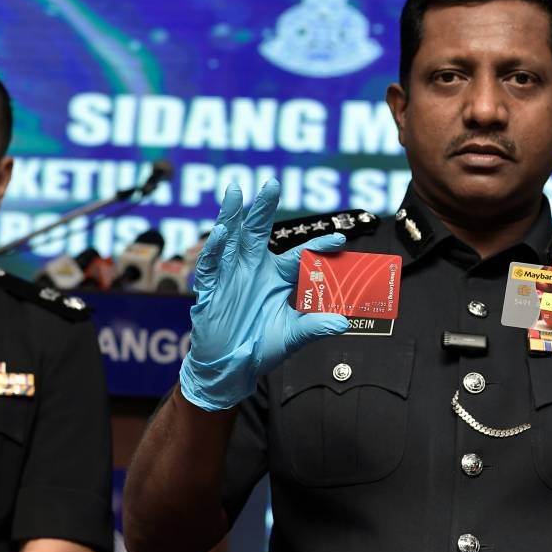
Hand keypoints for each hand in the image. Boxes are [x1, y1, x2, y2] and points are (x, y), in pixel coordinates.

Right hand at [179, 180, 348, 410]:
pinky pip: (211, 265)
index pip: (300, 256)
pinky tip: (221, 231)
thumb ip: (314, 326)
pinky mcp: (210, 288)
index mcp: (277, 276)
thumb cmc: (261, 346)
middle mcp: (253, 269)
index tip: (338, 242)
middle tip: (273, 184)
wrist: (230, 367)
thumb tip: (341, 322)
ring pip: (231, 239)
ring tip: (236, 192)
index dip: (319, 248)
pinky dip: (215, 248)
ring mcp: (230, 275)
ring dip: (232, 215)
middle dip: (264, 207)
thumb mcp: (292, 336)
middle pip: (258, 231)